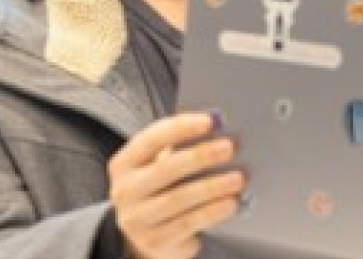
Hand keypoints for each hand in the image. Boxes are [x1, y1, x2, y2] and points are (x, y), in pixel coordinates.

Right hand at [109, 111, 245, 258]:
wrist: (148, 236)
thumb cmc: (161, 189)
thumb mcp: (159, 166)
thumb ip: (179, 148)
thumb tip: (218, 128)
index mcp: (124, 163)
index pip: (151, 139)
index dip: (182, 127)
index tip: (211, 120)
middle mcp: (124, 191)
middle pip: (166, 169)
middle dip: (201, 155)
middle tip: (229, 148)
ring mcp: (136, 220)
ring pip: (179, 198)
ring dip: (212, 186)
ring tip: (238, 178)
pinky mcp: (154, 241)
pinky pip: (188, 223)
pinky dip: (213, 211)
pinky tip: (230, 203)